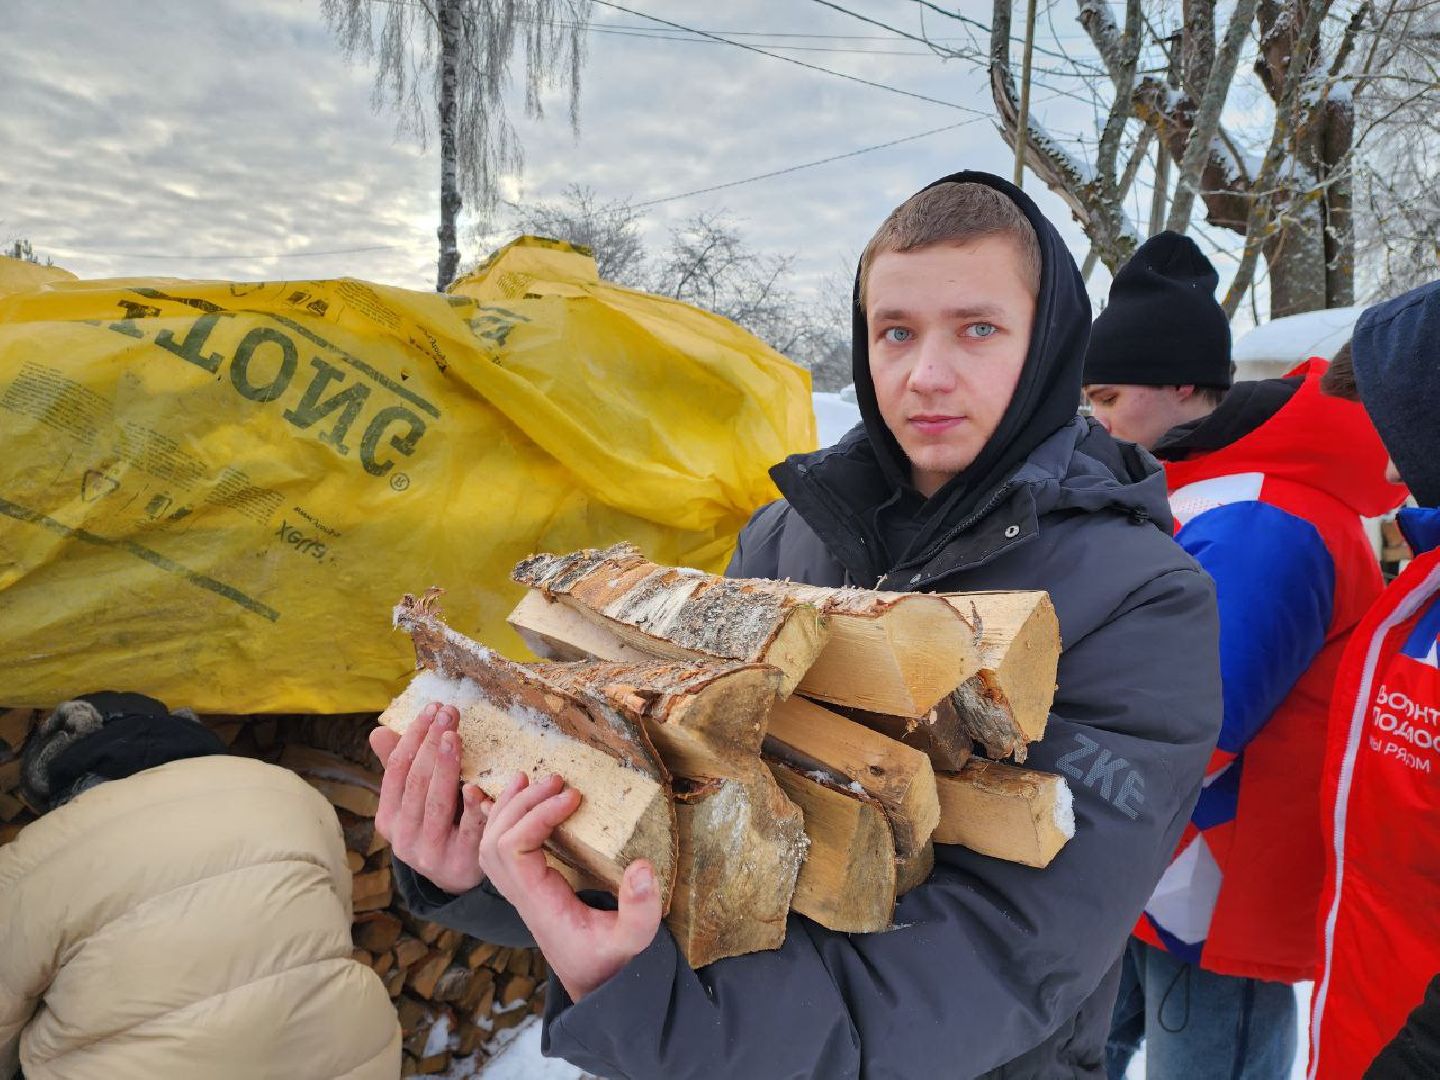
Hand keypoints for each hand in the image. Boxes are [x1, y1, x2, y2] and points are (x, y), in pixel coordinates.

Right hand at [370, 702, 490, 895]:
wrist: (458, 876)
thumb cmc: (437, 826)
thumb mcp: (416, 801)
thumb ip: (401, 769)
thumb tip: (378, 732)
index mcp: (388, 819)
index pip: (397, 770)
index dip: (413, 737)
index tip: (432, 709)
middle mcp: (403, 837)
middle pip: (416, 783)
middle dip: (431, 744)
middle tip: (448, 715)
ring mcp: (430, 853)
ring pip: (436, 804)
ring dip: (446, 767)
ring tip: (455, 737)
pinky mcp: (458, 864)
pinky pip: (467, 832)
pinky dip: (472, 809)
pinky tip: (477, 787)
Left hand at [479, 772, 662, 1002]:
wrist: (595, 986)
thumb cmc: (612, 962)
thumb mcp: (634, 941)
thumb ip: (640, 910)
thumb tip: (641, 867)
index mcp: (540, 904)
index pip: (513, 849)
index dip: (536, 817)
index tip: (573, 798)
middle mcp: (521, 897)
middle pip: (495, 840)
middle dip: (521, 803)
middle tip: (557, 780)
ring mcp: (519, 893)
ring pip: (489, 844)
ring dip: (507, 807)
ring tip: (530, 779)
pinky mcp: (526, 888)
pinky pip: (497, 851)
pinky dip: (499, 821)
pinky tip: (511, 801)